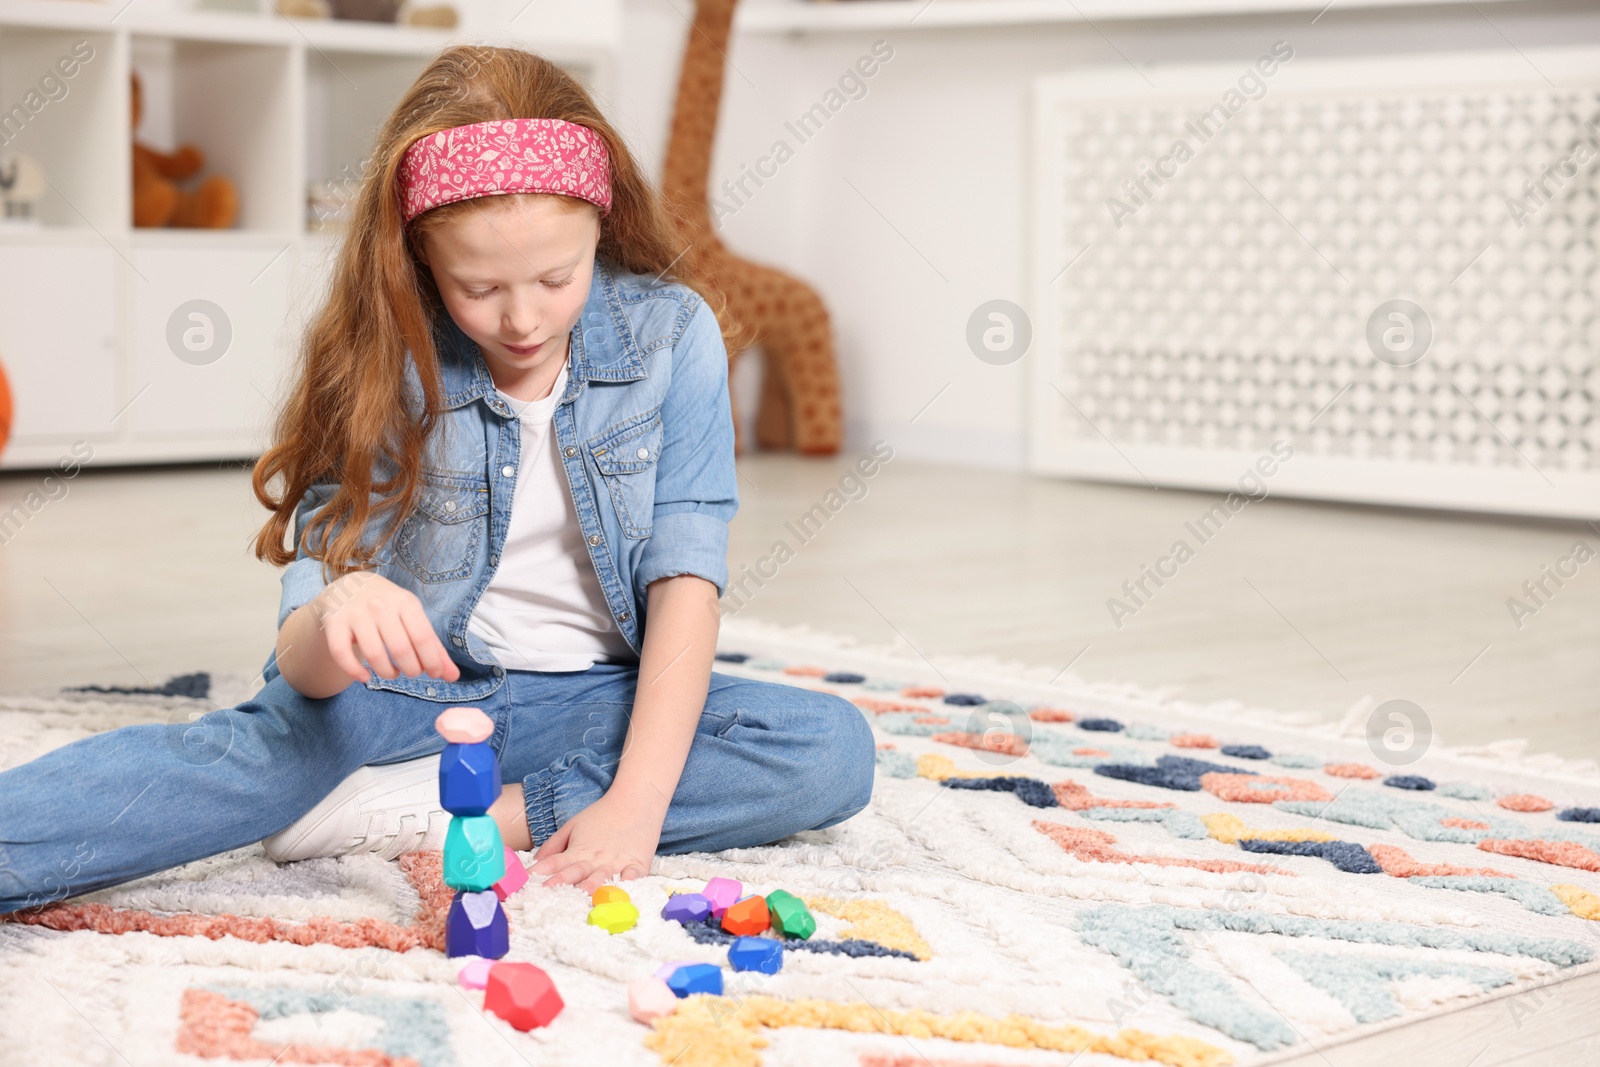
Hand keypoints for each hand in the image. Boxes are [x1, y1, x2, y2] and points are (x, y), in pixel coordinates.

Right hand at [313, 572, 459, 683]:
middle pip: (401, 649)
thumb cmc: (389, 608)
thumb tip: (453, 676)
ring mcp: (356, 614)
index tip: (434, 674)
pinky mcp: (335, 623)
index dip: (432, 662)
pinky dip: (354, 672)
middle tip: (411, 672)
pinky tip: (365, 677)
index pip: (423, 638)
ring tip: (392, 673)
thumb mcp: (414, 618)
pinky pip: (342, 654)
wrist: (350, 587)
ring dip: (387, 673)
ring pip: (374, 655)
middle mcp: (381, 605)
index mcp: (406, 602)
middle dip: (411, 669)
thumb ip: (433, 647)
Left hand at [529, 791, 661, 892]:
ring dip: (591, 886)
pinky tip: (623, 889)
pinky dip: (628, 883)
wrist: (635, 800)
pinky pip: (632, 876)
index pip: (555, 863)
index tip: (525, 884)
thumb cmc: (602, 814)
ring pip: (602, 876)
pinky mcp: (637, 863)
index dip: (539, 873)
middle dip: (560, 883)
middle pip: (575, 871)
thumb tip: (536, 862)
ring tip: (582, 894)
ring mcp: (616, 861)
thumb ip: (554, 845)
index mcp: (578, 850)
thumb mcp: (573, 825)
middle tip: (547, 893)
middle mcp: (595, 858)